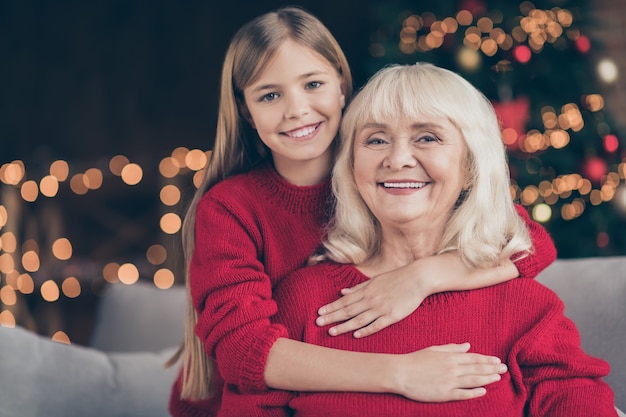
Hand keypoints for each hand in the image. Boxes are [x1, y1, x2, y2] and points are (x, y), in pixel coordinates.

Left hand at [316, 266, 429, 337]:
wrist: (417, 278)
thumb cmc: (396, 278)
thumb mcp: (375, 280)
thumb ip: (358, 287)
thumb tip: (342, 292)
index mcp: (366, 290)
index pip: (345, 300)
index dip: (331, 307)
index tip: (319, 312)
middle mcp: (371, 299)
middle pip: (348, 310)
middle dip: (332, 316)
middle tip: (318, 322)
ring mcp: (381, 308)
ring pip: (359, 319)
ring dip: (344, 326)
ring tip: (331, 331)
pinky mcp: (392, 315)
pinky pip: (376, 325)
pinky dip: (366, 330)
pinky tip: (356, 335)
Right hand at [390, 343, 507, 401]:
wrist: (400, 372)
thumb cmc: (415, 360)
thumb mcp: (434, 349)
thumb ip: (452, 348)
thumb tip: (467, 345)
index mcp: (450, 357)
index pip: (474, 358)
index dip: (487, 359)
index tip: (498, 360)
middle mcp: (453, 368)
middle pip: (477, 368)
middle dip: (492, 369)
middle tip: (505, 369)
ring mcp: (449, 381)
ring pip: (473, 380)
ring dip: (487, 379)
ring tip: (498, 378)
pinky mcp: (444, 393)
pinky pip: (463, 393)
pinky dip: (474, 392)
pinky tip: (483, 391)